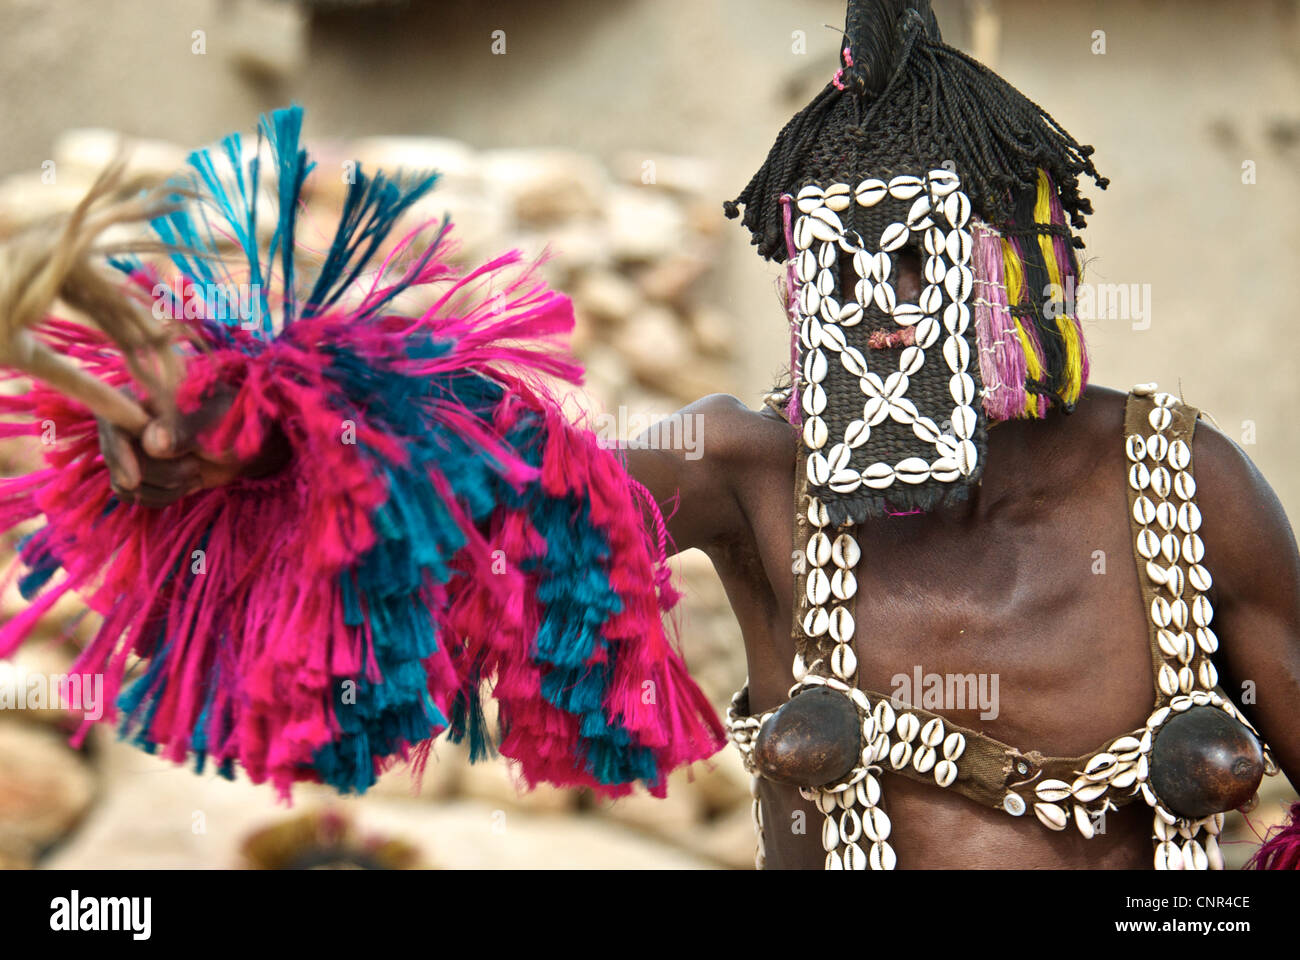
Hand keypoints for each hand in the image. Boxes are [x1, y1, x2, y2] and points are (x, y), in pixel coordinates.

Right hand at [97, 388, 289, 506]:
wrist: (252, 445)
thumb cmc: (237, 421)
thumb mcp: (217, 422)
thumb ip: (186, 430)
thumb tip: (153, 443)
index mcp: (146, 396)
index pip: (111, 422)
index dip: (118, 452)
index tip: (134, 479)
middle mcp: (132, 421)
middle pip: (120, 460)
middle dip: (159, 474)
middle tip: (194, 466)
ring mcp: (136, 448)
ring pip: (126, 483)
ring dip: (163, 488)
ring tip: (195, 472)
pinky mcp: (144, 472)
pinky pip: (136, 496)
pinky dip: (162, 498)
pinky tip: (188, 484)